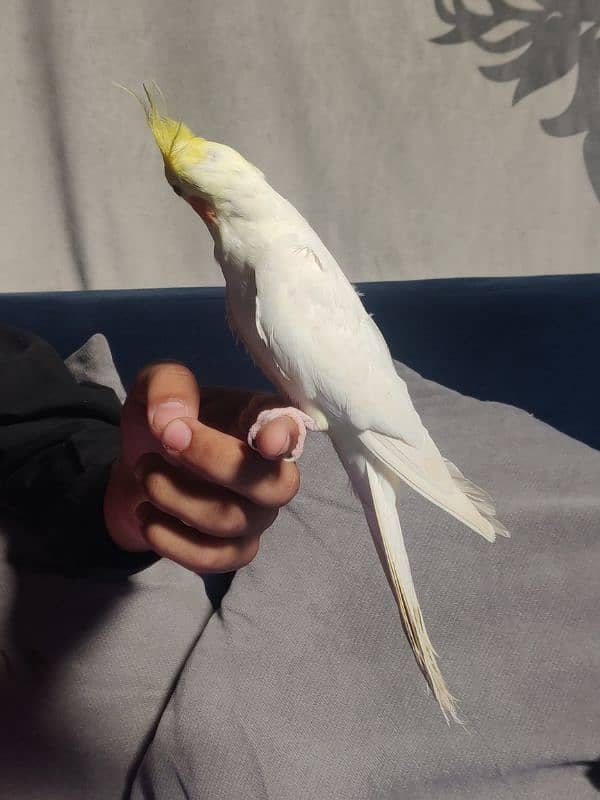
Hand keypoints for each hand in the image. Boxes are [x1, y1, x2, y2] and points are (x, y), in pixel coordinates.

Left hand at [103, 362, 301, 572]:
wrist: (141, 467)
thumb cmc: (165, 420)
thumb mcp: (156, 385)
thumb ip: (167, 385)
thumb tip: (170, 420)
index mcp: (262, 420)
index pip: (292, 427)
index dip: (286, 436)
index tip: (267, 439)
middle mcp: (273, 470)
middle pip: (274, 486)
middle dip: (216, 464)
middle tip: (166, 439)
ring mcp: (258, 515)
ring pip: (232, 520)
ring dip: (173, 495)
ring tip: (144, 473)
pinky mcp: (235, 549)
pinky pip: (214, 558)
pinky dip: (169, 539)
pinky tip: (146, 515)